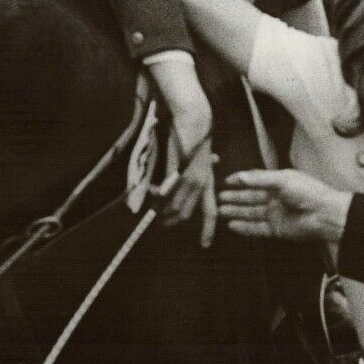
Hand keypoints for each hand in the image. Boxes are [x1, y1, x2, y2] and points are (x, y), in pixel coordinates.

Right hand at [162, 120, 217, 248]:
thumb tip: (208, 167)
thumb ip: (195, 168)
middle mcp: (203, 182)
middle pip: (188, 213)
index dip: (209, 230)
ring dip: (162, 210)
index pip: (211, 212)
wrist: (194, 119)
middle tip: (161, 223)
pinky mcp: (180, 171)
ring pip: (176, 206)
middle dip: (173, 221)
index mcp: (208, 180)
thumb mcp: (196, 156)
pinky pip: (167, 193)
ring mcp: (191, 178)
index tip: (205, 244)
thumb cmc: (192, 135)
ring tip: (152, 208)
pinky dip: (157, 196)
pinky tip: (152, 192)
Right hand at [219, 168, 349, 243]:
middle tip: (218, 198)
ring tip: (220, 211)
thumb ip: (260, 179)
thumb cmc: (308, 192)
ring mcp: (276, 214)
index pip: (256, 180)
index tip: (225, 181)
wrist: (325, 214)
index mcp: (279, 182)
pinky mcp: (277, 230)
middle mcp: (276, 198)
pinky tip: (232, 225)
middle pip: (251, 197)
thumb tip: (240, 176)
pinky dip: (244, 227)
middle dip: (235, 197)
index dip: (241, 180)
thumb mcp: (283, 179)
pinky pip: (257, 228)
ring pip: (251, 213)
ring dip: (236, 211)